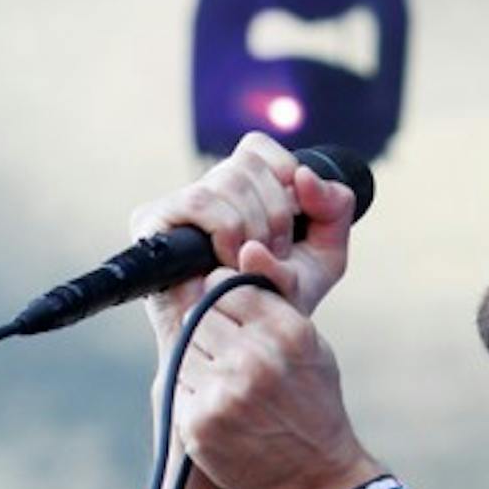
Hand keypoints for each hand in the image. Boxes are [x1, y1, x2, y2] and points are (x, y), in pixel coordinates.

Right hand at [129, 132, 356, 354]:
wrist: (245, 340)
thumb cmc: (281, 297)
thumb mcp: (326, 252)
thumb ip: (335, 208)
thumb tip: (304, 175)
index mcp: (242, 187)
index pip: (258, 147)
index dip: (284, 174)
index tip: (296, 218)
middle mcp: (207, 189)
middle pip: (247, 164)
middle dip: (275, 214)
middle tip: (277, 253)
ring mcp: (177, 204)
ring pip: (228, 180)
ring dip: (254, 225)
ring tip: (252, 262)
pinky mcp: (153, 221)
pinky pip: (199, 201)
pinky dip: (227, 229)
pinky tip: (230, 260)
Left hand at [172, 264, 378, 488]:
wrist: (316, 482)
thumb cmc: (314, 407)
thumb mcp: (312, 345)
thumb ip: (277, 297)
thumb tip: (246, 248)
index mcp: (288, 331)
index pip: (229, 284)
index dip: (228, 300)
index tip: (237, 319)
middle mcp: (255, 357)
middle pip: (200, 314)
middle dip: (211, 331)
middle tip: (234, 358)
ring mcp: (224, 391)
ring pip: (184, 347)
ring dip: (199, 361)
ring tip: (231, 386)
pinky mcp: (198, 421)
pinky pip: (177, 384)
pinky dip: (193, 393)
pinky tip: (222, 409)